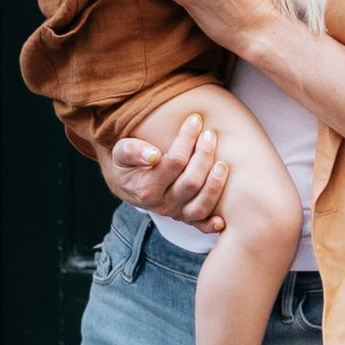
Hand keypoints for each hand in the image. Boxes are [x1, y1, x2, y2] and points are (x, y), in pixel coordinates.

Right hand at [101, 109, 230, 230]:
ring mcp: (175, 213)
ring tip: (223, 164)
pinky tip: (223, 218)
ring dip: (215, 185)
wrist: (127, 183)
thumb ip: (132, 151)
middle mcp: (162, 204)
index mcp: (146, 188)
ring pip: (200, 205)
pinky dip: (212, 224)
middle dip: (204, 156)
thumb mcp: (121, 153)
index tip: (195, 120)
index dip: (187, 139)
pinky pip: (200, 225)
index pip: (174, 162)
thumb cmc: (127, 163)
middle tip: (210, 134)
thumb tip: (153, 155)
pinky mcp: (185, 218)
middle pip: (191, 182)